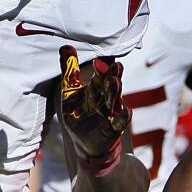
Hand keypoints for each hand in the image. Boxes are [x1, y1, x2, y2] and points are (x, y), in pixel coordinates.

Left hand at [59, 45, 128, 171]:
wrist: (86, 144)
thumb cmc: (80, 115)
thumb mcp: (71, 93)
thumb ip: (70, 72)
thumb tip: (66, 46)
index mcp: (96, 89)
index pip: (101, 76)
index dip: (100, 69)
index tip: (98, 62)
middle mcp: (106, 99)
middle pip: (110, 85)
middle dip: (113, 76)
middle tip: (115, 66)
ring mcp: (111, 114)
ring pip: (115, 100)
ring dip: (116, 91)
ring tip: (116, 82)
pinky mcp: (114, 129)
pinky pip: (120, 122)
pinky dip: (122, 117)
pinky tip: (125, 110)